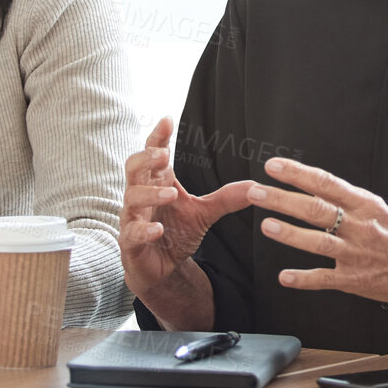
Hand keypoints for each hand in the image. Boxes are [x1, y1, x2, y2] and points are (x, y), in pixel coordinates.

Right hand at [120, 117, 255, 294]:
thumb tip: (256, 186)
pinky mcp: (131, 242)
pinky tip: (157, 229)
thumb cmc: (176, 233)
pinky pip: (131, 233)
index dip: (158, 138)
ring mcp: (133, 218)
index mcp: (158, 183)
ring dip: (150, 194)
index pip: (153, 154)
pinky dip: (144, 230)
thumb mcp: (204, 213)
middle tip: (163, 155)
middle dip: (146, 158)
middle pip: (133, 168)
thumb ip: (227, 198)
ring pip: (131, 197)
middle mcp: (142, 196)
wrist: (161, 268)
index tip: (167, 120)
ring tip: (171, 194)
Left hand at [250, 156, 387, 344]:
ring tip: (265, 225)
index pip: (326, 183)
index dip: (297, 174)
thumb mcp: (383, 213)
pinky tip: (284, 277)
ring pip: (316, 242)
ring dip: (288, 233)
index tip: (273, 166)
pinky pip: (324, 279)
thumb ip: (351, 206)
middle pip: (314, 209)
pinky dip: (303, 278)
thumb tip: (318, 194)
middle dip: (281, 199)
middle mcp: (360, 227)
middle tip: (255, 192)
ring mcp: (357, 254)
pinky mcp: (355, 280)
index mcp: (368, 206)